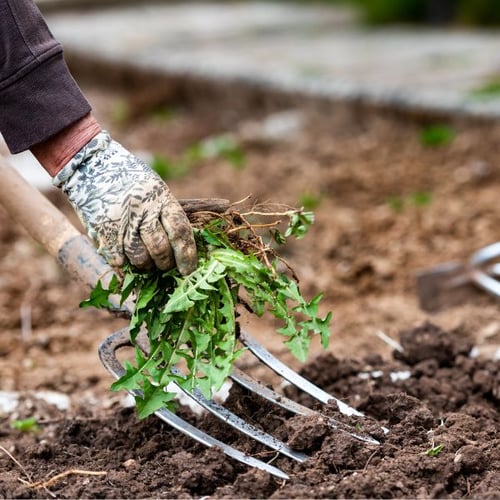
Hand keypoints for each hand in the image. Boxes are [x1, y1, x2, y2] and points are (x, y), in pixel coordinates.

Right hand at [53, 131, 196, 274]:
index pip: (180, 231)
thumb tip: (181, 249)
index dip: (186, 255)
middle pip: (160, 248)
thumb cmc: (130, 179)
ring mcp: (121, 221)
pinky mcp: (102, 230)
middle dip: (165, 263)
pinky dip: (123, 265)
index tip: (188, 270)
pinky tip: (125, 260)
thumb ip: (166, 214)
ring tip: (144, 261)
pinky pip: (117, 259)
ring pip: (139, 258)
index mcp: (161, 198)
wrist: (91, 163)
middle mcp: (142, 209)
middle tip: (164, 265)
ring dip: (145, 265)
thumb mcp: (155, 188)